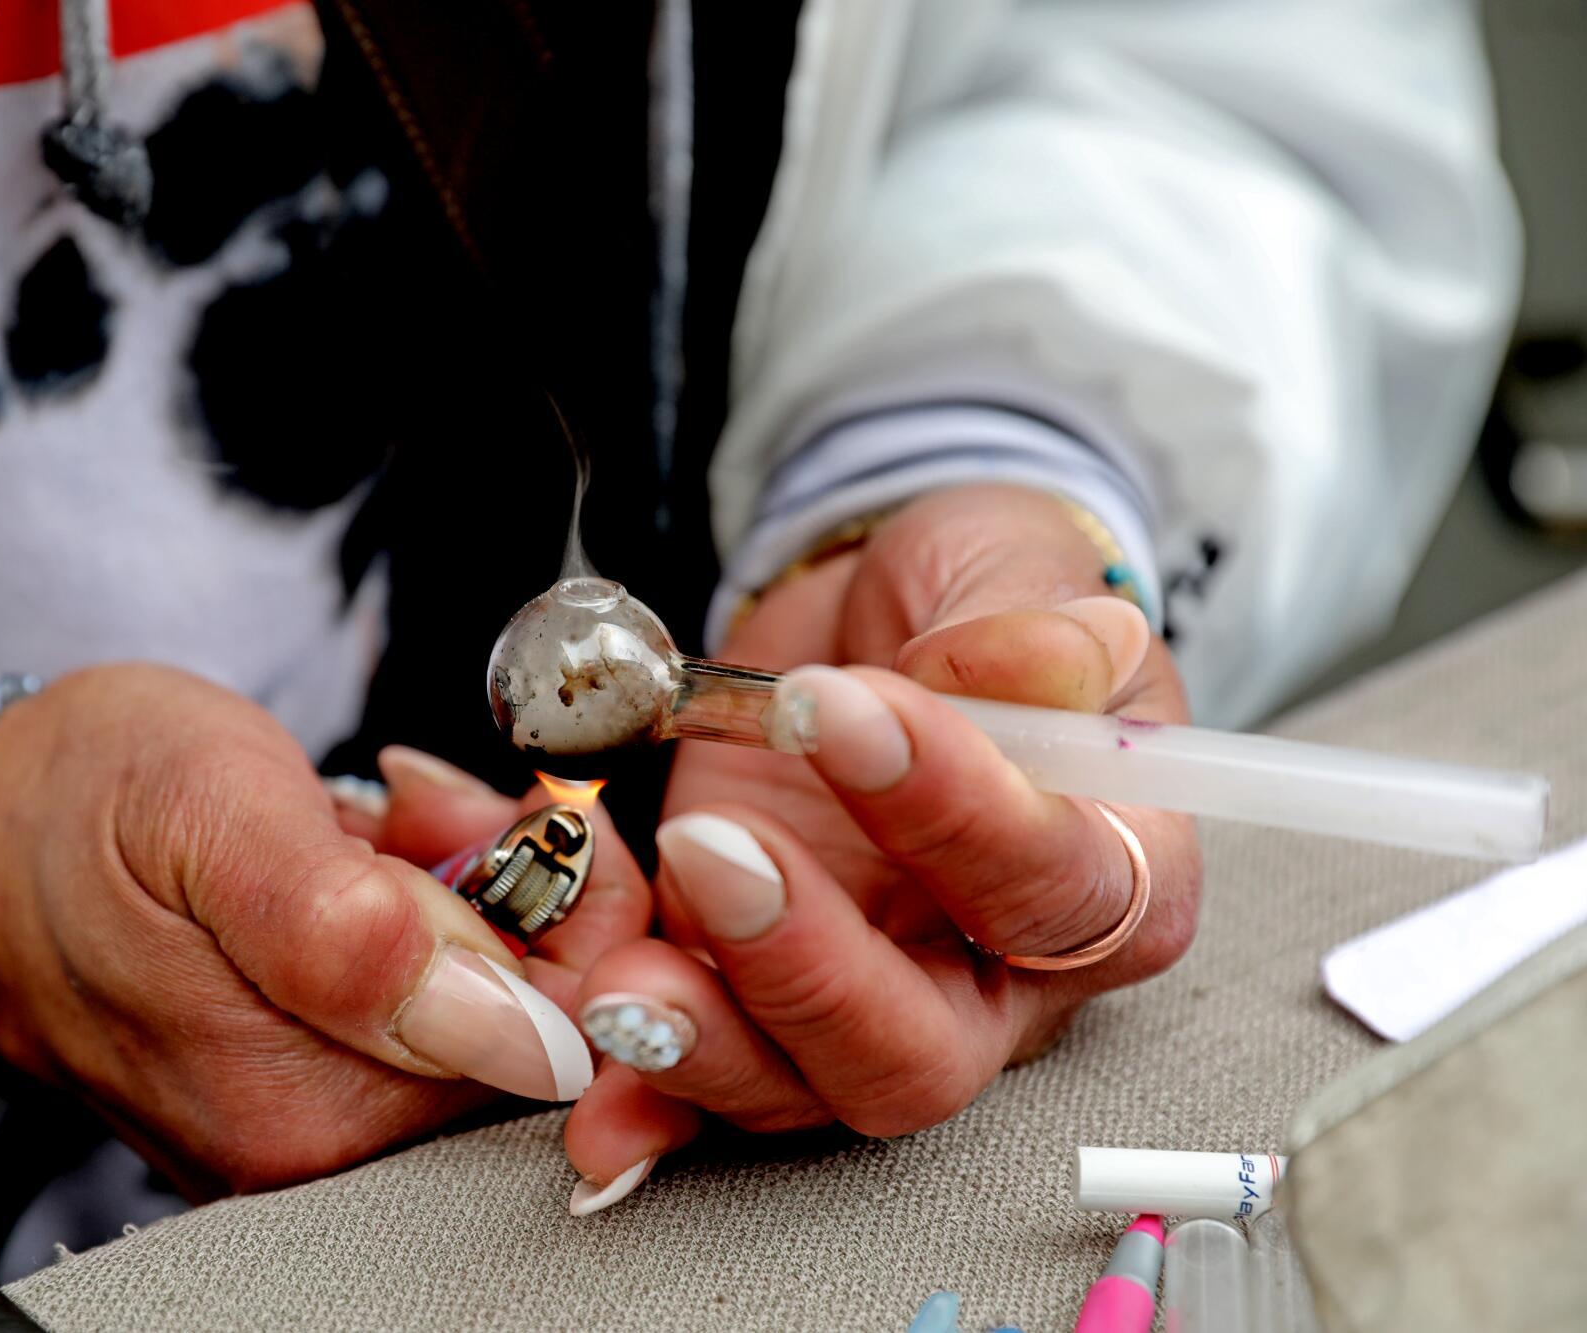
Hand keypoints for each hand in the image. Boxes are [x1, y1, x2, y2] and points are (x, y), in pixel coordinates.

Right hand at [0, 664, 646, 1198]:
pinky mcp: (299, 1078)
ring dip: (472, 892)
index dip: (580, 921)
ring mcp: (303, 1117)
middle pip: (527, 1031)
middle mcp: (310, 1142)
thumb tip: (504, 1023)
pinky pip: (429, 1002)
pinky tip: (369, 857)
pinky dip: (428, 913)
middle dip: (522, 895)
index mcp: (302, 1103)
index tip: (538, 823)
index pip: (547, 1051)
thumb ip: (348, 934)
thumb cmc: (85, 799)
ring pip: (485, 1007)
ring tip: (385, 820)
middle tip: (437, 807)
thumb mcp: (212, 815)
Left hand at [563, 485, 1201, 1209]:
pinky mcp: (748, 994)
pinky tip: (581, 1061)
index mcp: (1108, 874)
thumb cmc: (969, 602)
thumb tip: (1035, 659)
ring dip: (698, 1043)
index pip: (1050, 887)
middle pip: (916, 1049)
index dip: (949, 811)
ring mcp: (860, 998)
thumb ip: (1031, 621)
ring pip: (797, 1085)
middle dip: (806, 971)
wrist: (865, 617)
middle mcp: (990, 975)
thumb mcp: (1012, 570)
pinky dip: (634, 1085)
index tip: (839, 707)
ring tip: (618, 977)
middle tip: (714, 851)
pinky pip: (695, 1077)